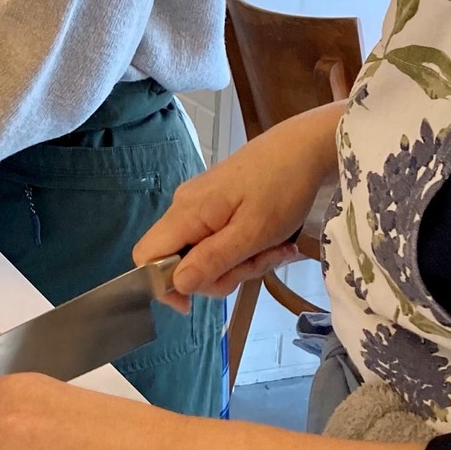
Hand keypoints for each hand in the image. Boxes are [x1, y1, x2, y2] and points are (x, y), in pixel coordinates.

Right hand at [132, 102, 341, 306]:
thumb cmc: (282, 189)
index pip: (146, 256)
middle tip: (258, 263)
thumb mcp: (252, 233)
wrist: (304, 148)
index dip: (163, 285)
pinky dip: (244, 250)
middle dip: (220, 274)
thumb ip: (212, 260)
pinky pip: (219, 241)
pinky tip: (272, 242)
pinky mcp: (217, 205)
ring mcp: (201, 206)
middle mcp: (184, 208)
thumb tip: (176, 286)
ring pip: (204, 255)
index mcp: (186, 212)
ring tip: (275, 248)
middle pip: (180, 262)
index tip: (196, 301)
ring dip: (240, 264)